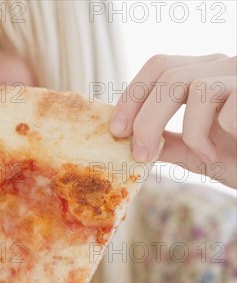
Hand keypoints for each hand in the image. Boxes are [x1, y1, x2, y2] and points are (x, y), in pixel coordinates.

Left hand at [109, 54, 236, 188]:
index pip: (159, 67)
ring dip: (192, 132)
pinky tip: (228, 149)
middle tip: (140, 154)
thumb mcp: (201, 154)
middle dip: (145, 119)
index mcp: (206, 75)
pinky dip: (215, 136)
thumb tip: (134, 144)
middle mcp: (225, 67)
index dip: (131, 97)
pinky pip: (226, 106)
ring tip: (205, 156)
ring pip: (195, 87)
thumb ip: (173, 144)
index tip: (116, 131)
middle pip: (168, 74)